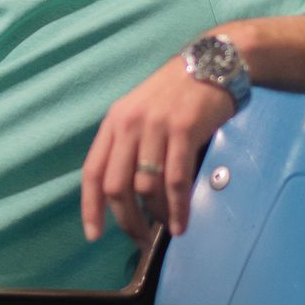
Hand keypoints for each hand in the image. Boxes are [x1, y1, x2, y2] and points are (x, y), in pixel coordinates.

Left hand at [81, 55, 234, 246]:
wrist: (213, 64)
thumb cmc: (179, 94)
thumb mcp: (143, 113)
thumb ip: (131, 146)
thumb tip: (129, 195)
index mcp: (114, 122)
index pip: (92, 172)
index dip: (90, 207)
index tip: (93, 235)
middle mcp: (129, 125)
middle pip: (116, 186)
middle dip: (126, 220)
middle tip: (140, 240)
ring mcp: (156, 127)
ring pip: (146, 187)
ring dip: (156, 216)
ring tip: (166, 228)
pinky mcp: (183, 131)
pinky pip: (175, 181)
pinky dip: (177, 208)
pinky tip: (181, 224)